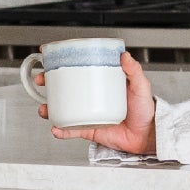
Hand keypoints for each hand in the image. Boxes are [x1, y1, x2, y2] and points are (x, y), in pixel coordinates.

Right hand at [37, 50, 155, 154]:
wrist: (147, 135)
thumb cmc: (145, 110)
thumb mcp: (141, 86)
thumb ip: (134, 71)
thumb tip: (124, 56)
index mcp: (101, 83)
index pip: (79, 68)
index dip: (62, 61)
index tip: (48, 54)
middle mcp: (91, 97)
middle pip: (64, 87)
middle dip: (48, 83)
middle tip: (42, 80)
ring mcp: (88, 113)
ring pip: (63, 109)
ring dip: (50, 108)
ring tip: (45, 108)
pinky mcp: (88, 130)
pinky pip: (70, 130)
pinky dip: (61, 130)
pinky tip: (56, 128)